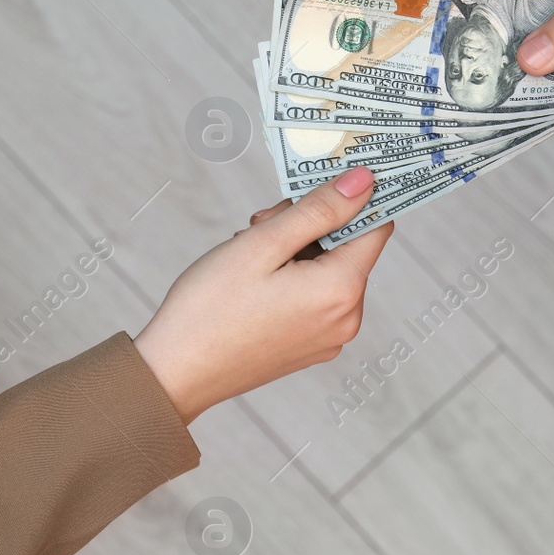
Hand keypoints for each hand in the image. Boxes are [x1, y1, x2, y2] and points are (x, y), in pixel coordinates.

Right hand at [133, 166, 392, 423]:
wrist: (176, 373)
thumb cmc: (211, 307)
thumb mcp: (263, 243)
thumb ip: (319, 210)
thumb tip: (364, 181)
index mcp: (341, 290)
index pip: (377, 226)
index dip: (353, 198)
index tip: (320, 182)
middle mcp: (347, 318)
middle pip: (348, 247)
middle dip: (310, 225)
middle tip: (260, 222)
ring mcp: (330, 337)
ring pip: (329, 271)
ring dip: (295, 250)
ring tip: (248, 252)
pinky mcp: (311, 347)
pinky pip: (316, 298)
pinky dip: (292, 279)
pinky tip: (255, 279)